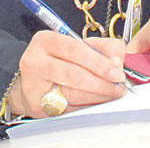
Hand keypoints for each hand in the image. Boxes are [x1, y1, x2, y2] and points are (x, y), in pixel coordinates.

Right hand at [8, 31, 126, 117]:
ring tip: (112, 94)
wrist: (30, 81)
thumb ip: (105, 48)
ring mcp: (33, 85)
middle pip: (73, 74)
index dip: (99, 62)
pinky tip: (98, 101)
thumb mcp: (81, 45)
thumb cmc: (60, 60)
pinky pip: (69, 109)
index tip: (117, 72)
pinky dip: (88, 105)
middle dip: (102, 82)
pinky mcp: (37, 106)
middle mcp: (35, 61)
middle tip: (119, 86)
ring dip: (98, 96)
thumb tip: (118, 64)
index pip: (75, 49)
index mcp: (46, 40)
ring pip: (72, 94)